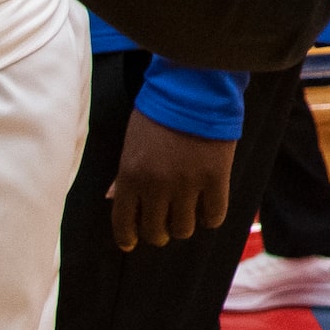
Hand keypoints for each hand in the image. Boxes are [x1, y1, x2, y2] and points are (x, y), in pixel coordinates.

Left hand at [104, 109, 235, 251]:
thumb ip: (124, 174)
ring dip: (184, 224)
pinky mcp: (216, 178)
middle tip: (165, 223)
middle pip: (156, 232)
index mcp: (131, 176)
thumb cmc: (158, 111)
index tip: (132, 242)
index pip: (124, 223)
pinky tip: (208, 207)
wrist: (193, 87)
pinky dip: (210, 216)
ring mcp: (188, 184)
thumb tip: (113, 199)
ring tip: (188, 211)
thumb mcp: (132, 142)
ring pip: (184, 229)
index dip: (127, 238)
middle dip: (159, 232)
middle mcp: (157, 186)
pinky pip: (214, 215)